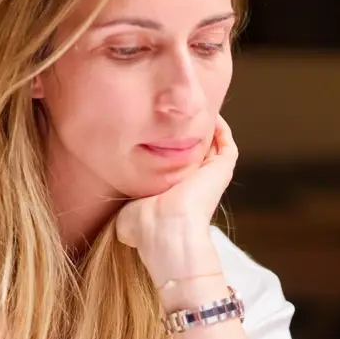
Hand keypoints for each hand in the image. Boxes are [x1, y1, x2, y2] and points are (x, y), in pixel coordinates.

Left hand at [116, 117, 238, 280]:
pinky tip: (207, 114)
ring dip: (206, 128)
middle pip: (196, 152)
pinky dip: (220, 128)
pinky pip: (226, 142)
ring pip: (214, 146)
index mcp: (175, 192)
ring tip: (193, 109)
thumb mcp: (125, 217)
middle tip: (175, 115)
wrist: (165, 230)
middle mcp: (195, 183)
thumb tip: (113, 220)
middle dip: (187, 134)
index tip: (155, 129)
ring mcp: (210, 175)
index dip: (168, 148)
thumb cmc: (145, 227)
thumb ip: (122, 210)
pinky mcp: (222, 169)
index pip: (176, 166)